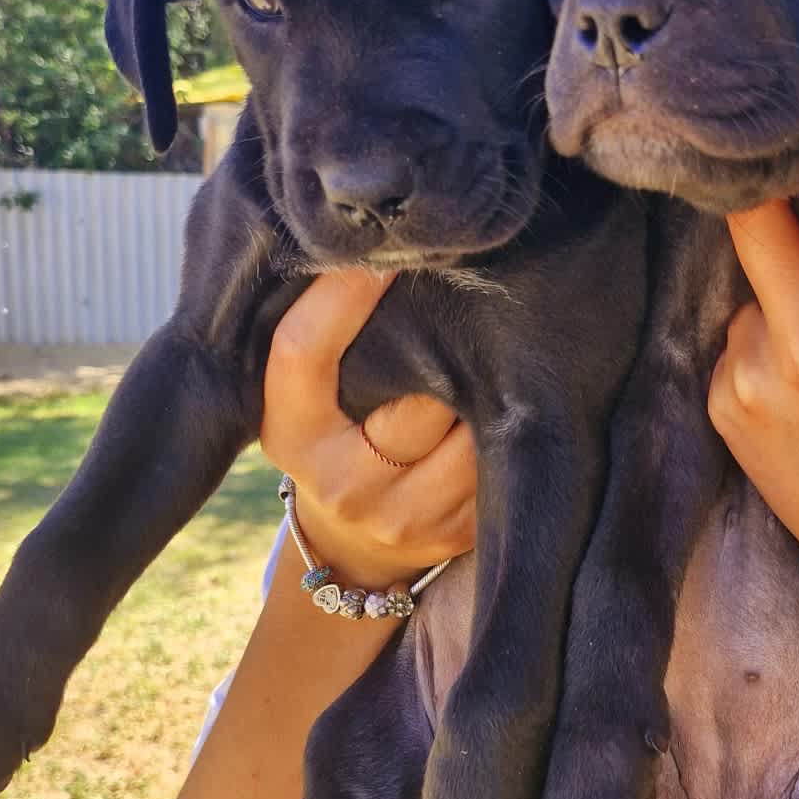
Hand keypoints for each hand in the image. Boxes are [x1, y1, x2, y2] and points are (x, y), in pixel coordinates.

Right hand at [261, 273, 476, 589]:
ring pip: (470, 435)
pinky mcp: (453, 535)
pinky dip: (505, 432)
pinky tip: (507, 410)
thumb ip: (324, 344)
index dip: (341, 294)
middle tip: (471, 305)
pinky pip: (495, 468)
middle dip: (448, 352)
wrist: (351, 549)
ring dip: (489, 395)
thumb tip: (375, 252)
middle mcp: (343, 485)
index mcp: (291, 436)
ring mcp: (402, 519)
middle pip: (417, 397)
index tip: (383, 249)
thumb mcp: (303, 402)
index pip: (303, 351)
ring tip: (499, 360)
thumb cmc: (332, 440)